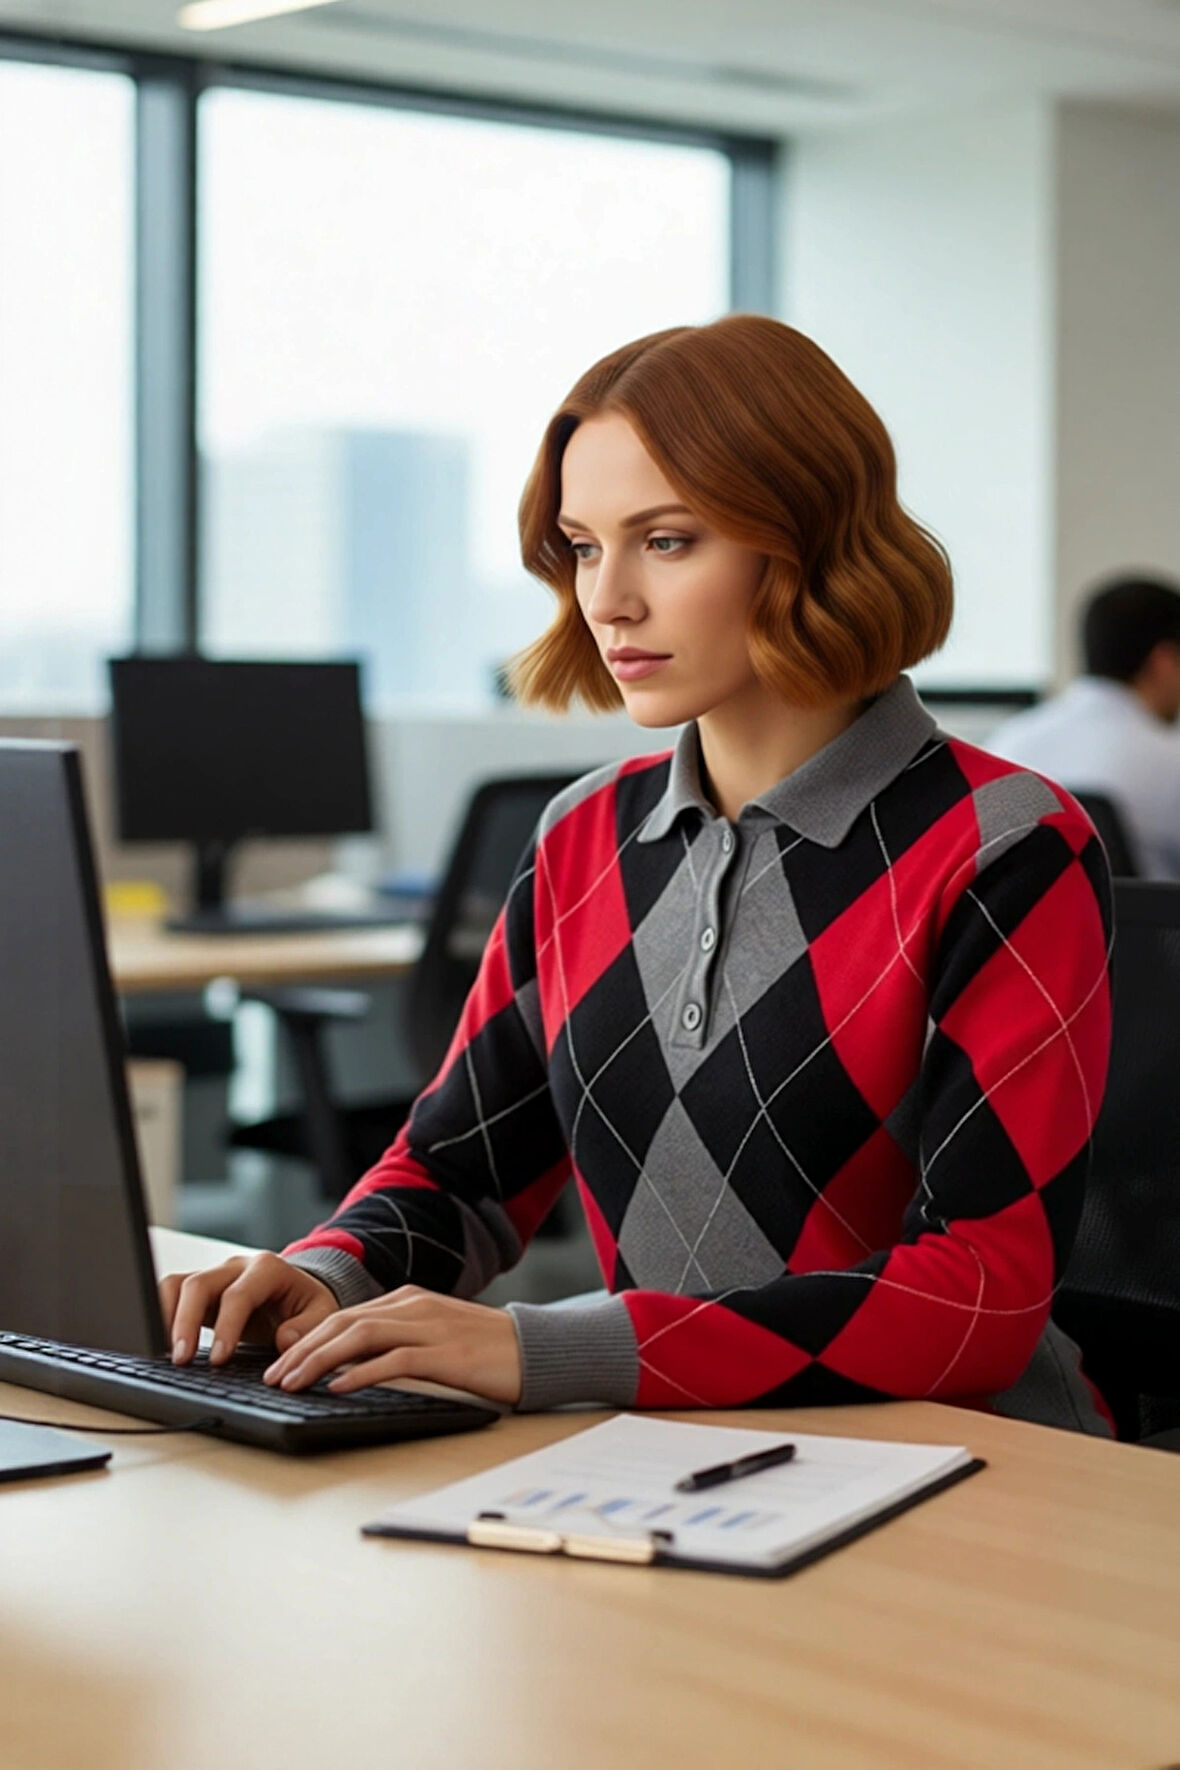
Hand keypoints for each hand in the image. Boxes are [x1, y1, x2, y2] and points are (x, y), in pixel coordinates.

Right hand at [159, 1253, 338, 1365]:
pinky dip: (161, 1315)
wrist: (297, 1293)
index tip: (218, 1359)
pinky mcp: (199, 1290)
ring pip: (177, 1284)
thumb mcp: (322, 1314)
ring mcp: (214, 1276)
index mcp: (268, 1269)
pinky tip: (161, 1344)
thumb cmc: (307, 1305)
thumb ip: (308, 1327)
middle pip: (199, 1284)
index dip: (225, 1327)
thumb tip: (285, 1340)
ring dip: (165, 1316)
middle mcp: (236, 1267)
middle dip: (186, 1322)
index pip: (238, 1294)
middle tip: (182, 1360)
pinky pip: (170, 1294)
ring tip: (163, 1353)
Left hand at [262, 1286, 521, 1406]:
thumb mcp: (435, 1336)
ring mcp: (429, 1326)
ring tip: (292, 1382)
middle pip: (343, 1323)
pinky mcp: (446, 1353)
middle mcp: (413, 1306)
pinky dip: (360, 1373)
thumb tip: (349, 1366)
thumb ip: (397, 1341)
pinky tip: (337, 1387)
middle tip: (272, 1377)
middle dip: (301, 1350)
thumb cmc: (486, 1350)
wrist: (537, 1349)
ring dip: (319, 1360)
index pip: (344, 1316)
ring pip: (359, 1337)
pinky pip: (393, 1360)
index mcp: (408, 1300)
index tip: (280, 1364)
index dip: (307, 1340)